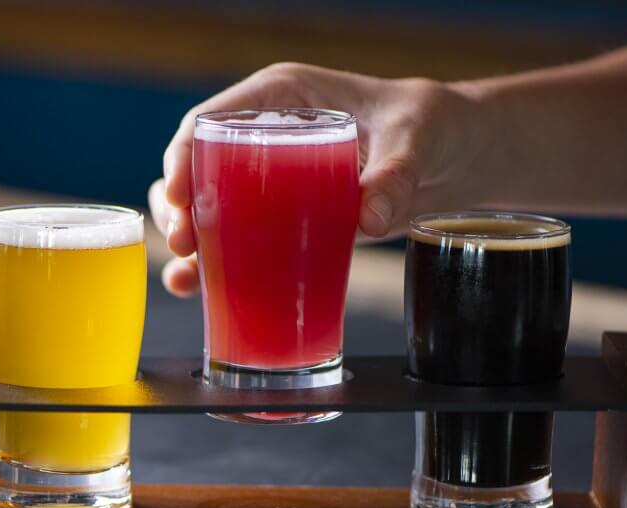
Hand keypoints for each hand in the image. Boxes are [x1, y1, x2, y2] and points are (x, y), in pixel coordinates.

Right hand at [150, 62, 484, 296]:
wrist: (452, 157)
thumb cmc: (428, 126)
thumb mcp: (415, 139)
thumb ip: (396, 174)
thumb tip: (368, 218)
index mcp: (281, 98)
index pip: (210, 120)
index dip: (181, 155)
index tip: (174, 194)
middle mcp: (263, 138)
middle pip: (196, 168)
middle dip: (176, 209)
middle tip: (183, 244)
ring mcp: (267, 180)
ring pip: (204, 205)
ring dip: (187, 240)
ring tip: (184, 275)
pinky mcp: (280, 217)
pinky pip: (234, 238)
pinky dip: (212, 264)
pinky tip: (198, 289)